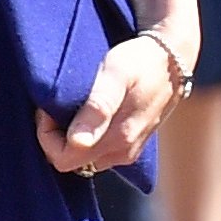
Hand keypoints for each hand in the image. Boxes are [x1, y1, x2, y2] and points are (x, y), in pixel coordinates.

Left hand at [44, 33, 184, 178]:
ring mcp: (128, 151)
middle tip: (58, 105)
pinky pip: (98, 151)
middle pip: (72, 161)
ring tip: (74, 106)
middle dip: (57, 136)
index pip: (63, 159)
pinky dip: (86, 136)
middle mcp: (122, 152)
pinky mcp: (132, 145)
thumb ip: (97, 108)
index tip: (49, 108)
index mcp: (117, 139)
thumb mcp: (115, 75)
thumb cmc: (139, 62)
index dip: (48, 135)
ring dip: (70, 137)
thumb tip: (78, 142)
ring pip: (84, 158)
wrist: (171, 59)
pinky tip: (89, 112)